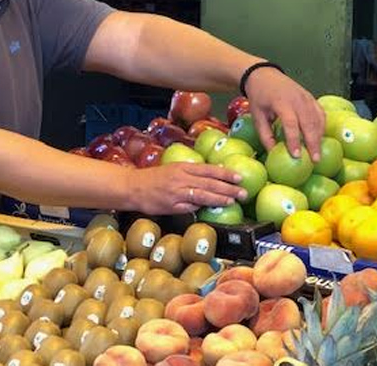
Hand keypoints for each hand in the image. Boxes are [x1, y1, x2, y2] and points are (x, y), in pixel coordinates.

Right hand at [130, 162, 246, 213]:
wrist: (133, 187)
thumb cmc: (154, 178)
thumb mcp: (173, 169)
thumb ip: (191, 172)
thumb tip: (212, 175)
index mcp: (183, 167)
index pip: (209, 169)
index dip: (225, 173)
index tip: (239, 177)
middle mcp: (181, 178)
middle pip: (209, 182)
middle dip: (228, 188)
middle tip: (243, 192)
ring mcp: (177, 192)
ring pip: (202, 194)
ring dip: (219, 198)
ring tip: (232, 201)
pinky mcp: (172, 205)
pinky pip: (189, 206)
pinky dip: (201, 207)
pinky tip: (211, 209)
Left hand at [244, 66, 325, 160]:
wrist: (264, 75)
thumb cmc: (259, 97)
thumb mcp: (257, 116)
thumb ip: (265, 135)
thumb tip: (273, 154)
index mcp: (281, 102)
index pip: (291, 123)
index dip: (294, 140)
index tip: (296, 155)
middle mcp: (297, 99)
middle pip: (309, 123)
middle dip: (313, 143)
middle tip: (314, 160)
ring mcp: (306, 98)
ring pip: (318, 119)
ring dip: (319, 137)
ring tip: (317, 154)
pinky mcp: (311, 98)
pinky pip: (320, 114)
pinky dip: (322, 127)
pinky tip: (320, 139)